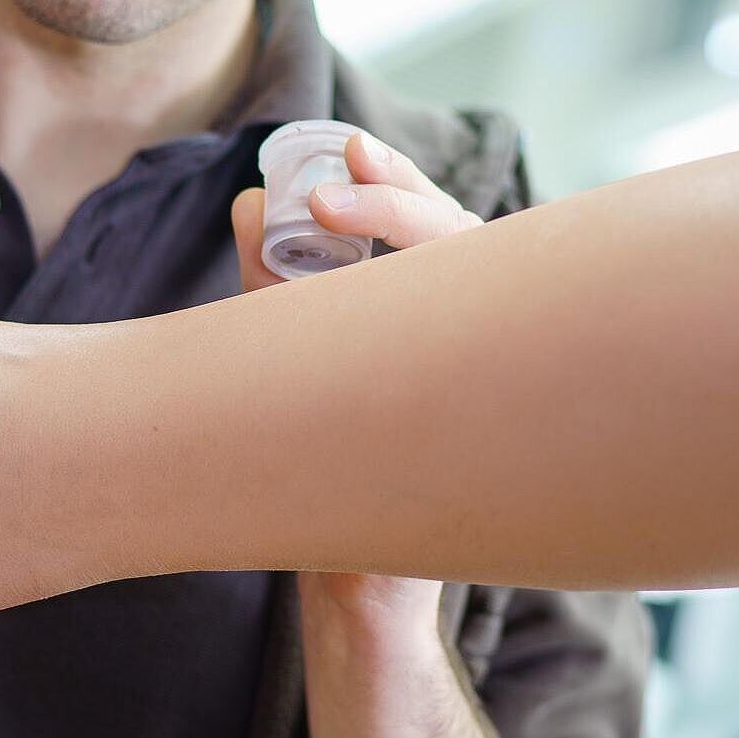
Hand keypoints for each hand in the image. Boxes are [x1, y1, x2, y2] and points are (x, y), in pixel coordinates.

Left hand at [232, 132, 494, 737]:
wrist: (358, 588)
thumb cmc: (338, 469)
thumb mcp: (306, 357)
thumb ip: (279, 286)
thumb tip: (252, 200)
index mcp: (447, 318)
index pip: (436, 230)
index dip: (397, 184)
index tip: (347, 149)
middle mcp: (479, 343)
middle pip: (463, 243)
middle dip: (401, 198)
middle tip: (342, 171)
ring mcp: (487, 387)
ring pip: (472, 283)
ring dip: (404, 235)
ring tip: (329, 208)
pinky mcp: (477, 438)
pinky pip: (468, 356)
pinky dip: (427, 306)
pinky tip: (364, 285)